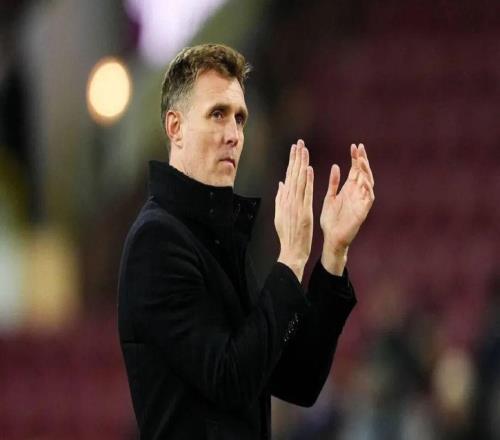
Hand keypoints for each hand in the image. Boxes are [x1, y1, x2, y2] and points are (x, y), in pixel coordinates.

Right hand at [275, 139, 313, 281]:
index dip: (292, 161)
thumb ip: (280, 198)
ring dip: (301, 164)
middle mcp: (289, 200)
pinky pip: (306, 193)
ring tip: (303, 150)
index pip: (289, 176)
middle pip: (293, 175)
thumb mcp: (280, 214)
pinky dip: (308, 181)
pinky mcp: (304, 211)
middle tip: (299, 142)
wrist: (292, 251)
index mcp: (284, 200)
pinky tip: (309, 169)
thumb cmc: (288, 235)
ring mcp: (296, 205)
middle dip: (296, 158)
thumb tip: (281, 184)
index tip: (294, 149)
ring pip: (299, 181)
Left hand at [320, 143, 374, 255]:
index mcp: (348, 189)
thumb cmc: (330, 220)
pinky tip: (363, 179)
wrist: (331, 239)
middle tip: (359, 148)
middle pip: (363, 173)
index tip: (354, 146)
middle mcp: (357, 193)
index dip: (356, 158)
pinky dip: (367, 188)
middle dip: (362, 160)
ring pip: (368, 182)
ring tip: (360, 161)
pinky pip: (368, 197)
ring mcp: (361, 201)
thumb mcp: (330, 197)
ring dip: (365, 171)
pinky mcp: (363, 211)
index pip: (355, 170)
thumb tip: (336, 165)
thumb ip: (334, 183)